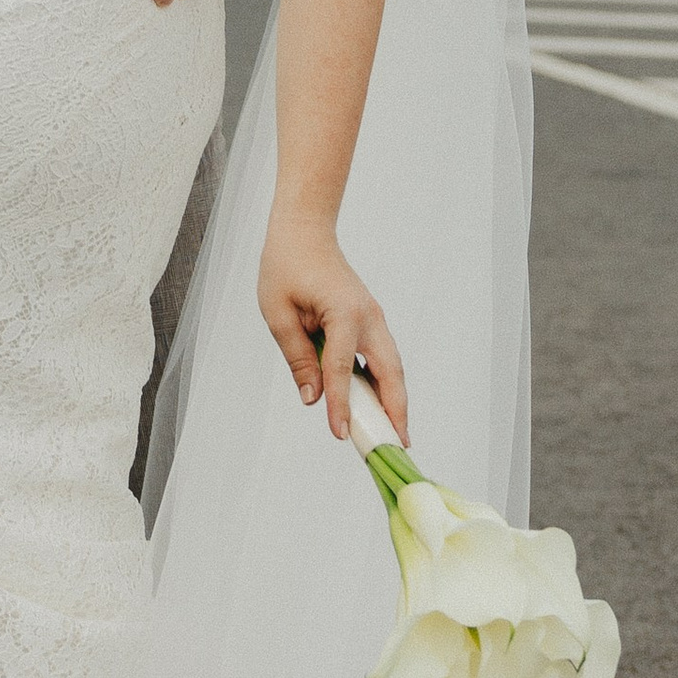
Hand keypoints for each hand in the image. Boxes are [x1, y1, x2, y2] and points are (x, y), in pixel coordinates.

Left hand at [257, 206, 406, 445]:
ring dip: (395, 400)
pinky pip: (383, 357)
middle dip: (396, 410)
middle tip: (398, 446)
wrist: (304, 232)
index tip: (341, 434)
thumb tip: (313, 398)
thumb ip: (298, 358)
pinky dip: (385, 383)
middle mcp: (368, 316)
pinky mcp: (370, 321)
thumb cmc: (286, 266)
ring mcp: (374, 317)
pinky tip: (379, 405)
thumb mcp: (279, 314)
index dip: (341, 404)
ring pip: (393, 366)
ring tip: (395, 435)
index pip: (343, 369)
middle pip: (390, 371)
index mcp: (344, 312)